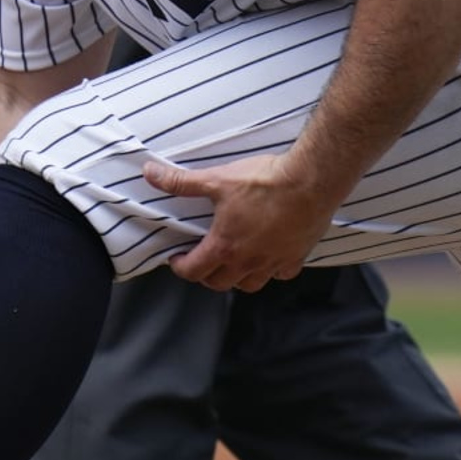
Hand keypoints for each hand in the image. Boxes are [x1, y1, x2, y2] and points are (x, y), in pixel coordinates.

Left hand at [143, 152, 341, 292]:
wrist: (310, 180)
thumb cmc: (265, 181)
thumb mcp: (216, 179)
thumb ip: (180, 181)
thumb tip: (150, 174)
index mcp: (225, 246)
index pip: (194, 270)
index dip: (179, 267)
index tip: (176, 258)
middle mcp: (248, 261)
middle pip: (218, 283)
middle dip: (204, 274)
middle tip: (200, 259)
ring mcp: (273, 262)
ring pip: (249, 285)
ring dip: (236, 278)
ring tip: (231, 262)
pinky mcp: (296, 257)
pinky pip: (280, 275)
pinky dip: (271, 271)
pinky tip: (268, 258)